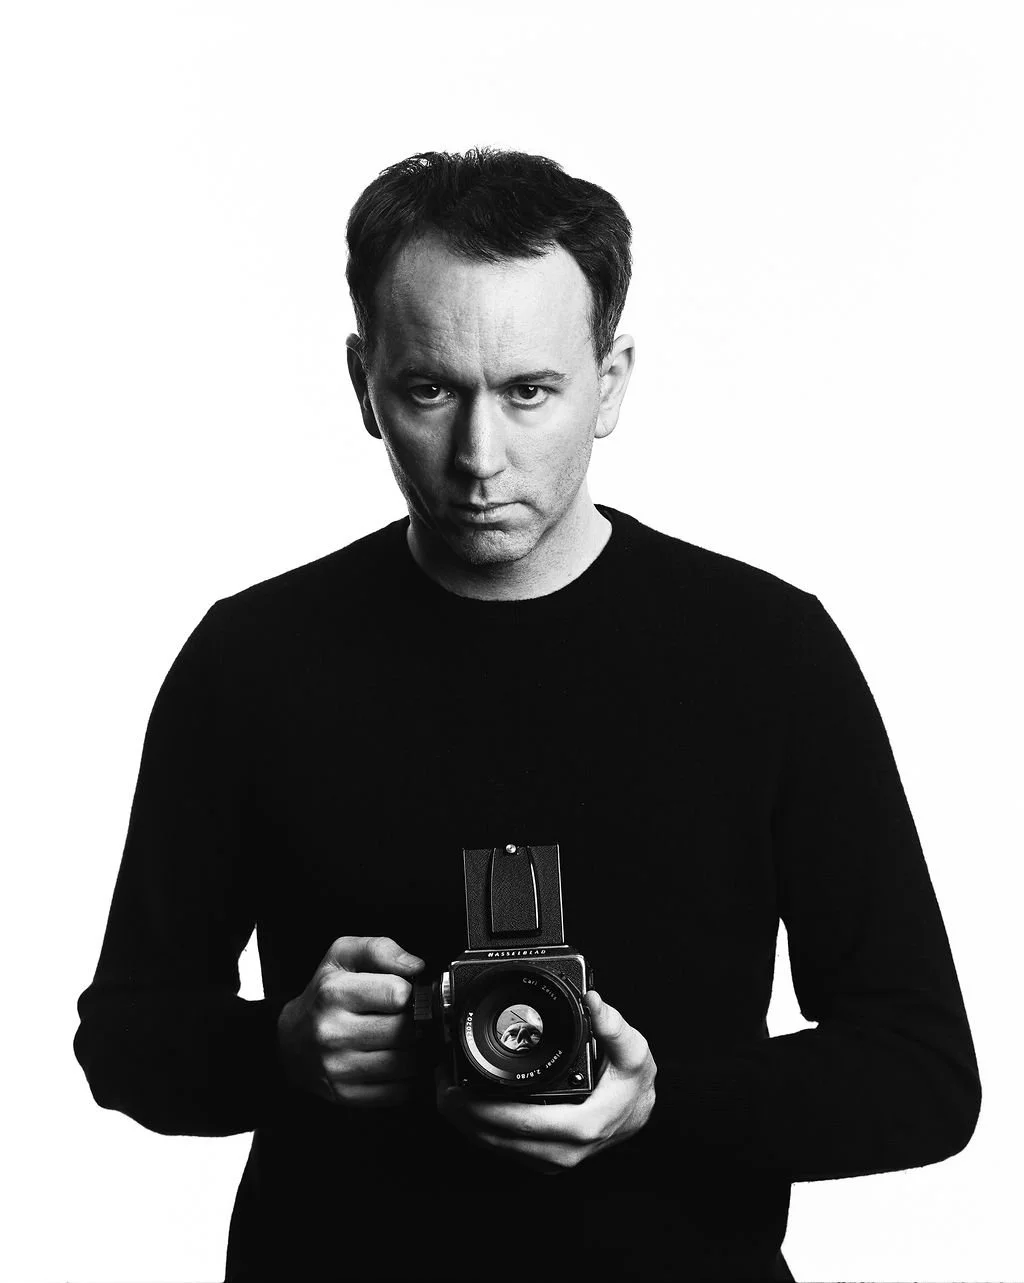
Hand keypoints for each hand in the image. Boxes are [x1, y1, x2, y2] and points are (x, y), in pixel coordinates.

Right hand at [277, 935, 423, 1106]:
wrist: (291, 1039)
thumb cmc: (324, 993)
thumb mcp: (343, 955)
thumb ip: (381, 949)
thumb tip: (417, 966)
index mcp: (334, 993)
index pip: (397, 994)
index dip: (410, 991)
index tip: (406, 993)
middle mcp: (333, 1032)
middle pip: (405, 1031)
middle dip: (417, 1023)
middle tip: (414, 1018)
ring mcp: (338, 1067)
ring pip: (406, 1063)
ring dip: (418, 1052)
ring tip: (410, 1039)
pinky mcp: (345, 1094)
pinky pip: (398, 1092)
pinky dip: (408, 1078)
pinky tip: (399, 1062)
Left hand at [437, 990, 656, 1172]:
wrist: (639, 1112)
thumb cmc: (633, 1084)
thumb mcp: (634, 1051)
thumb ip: (614, 1026)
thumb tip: (594, 1001)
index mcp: (582, 1127)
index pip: (522, 1124)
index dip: (483, 1109)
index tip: (456, 1089)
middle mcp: (564, 1151)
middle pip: (498, 1140)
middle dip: (462, 1115)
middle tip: (440, 1083)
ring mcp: (551, 1159)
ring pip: (496, 1148)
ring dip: (465, 1123)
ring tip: (444, 1089)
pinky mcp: (542, 1158)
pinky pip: (503, 1148)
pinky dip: (479, 1129)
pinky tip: (465, 1107)